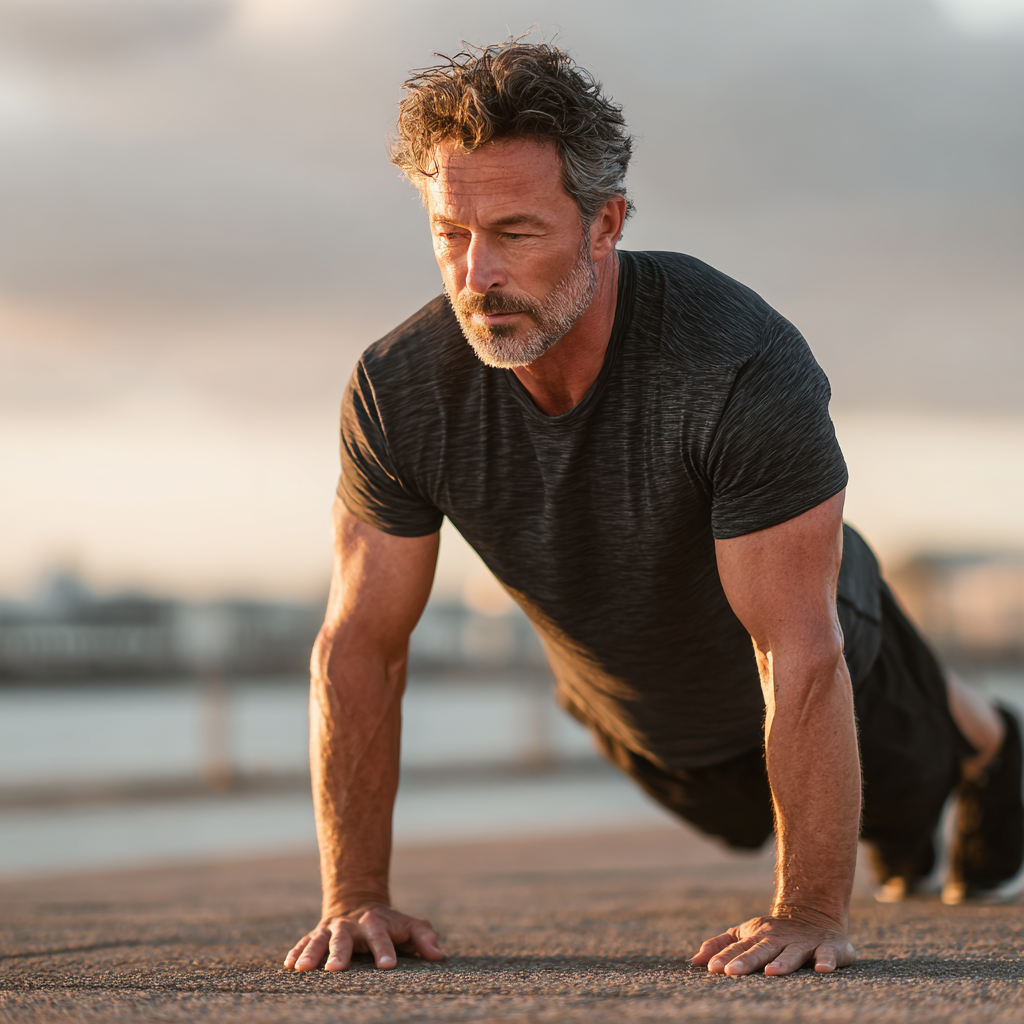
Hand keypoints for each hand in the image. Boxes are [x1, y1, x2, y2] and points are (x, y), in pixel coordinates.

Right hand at [284, 902, 443, 971]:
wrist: (357, 900)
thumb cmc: (389, 923)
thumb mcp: (408, 925)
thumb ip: (424, 937)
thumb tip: (439, 955)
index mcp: (376, 924)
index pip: (382, 938)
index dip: (385, 951)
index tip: (388, 966)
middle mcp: (351, 926)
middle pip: (345, 939)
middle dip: (339, 953)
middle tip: (335, 969)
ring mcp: (331, 929)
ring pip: (319, 940)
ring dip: (311, 953)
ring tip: (302, 969)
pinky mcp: (316, 934)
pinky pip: (304, 942)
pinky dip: (296, 952)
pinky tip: (289, 964)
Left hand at [691, 907, 855, 975]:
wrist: (813, 912)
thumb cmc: (773, 932)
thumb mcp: (746, 934)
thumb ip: (721, 945)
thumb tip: (695, 961)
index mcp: (758, 937)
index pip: (739, 948)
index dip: (726, 958)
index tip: (713, 969)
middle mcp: (779, 939)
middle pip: (761, 950)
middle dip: (747, 961)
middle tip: (732, 971)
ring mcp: (803, 942)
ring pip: (791, 953)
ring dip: (782, 963)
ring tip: (771, 972)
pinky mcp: (828, 947)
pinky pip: (828, 954)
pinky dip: (826, 960)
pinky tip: (822, 969)